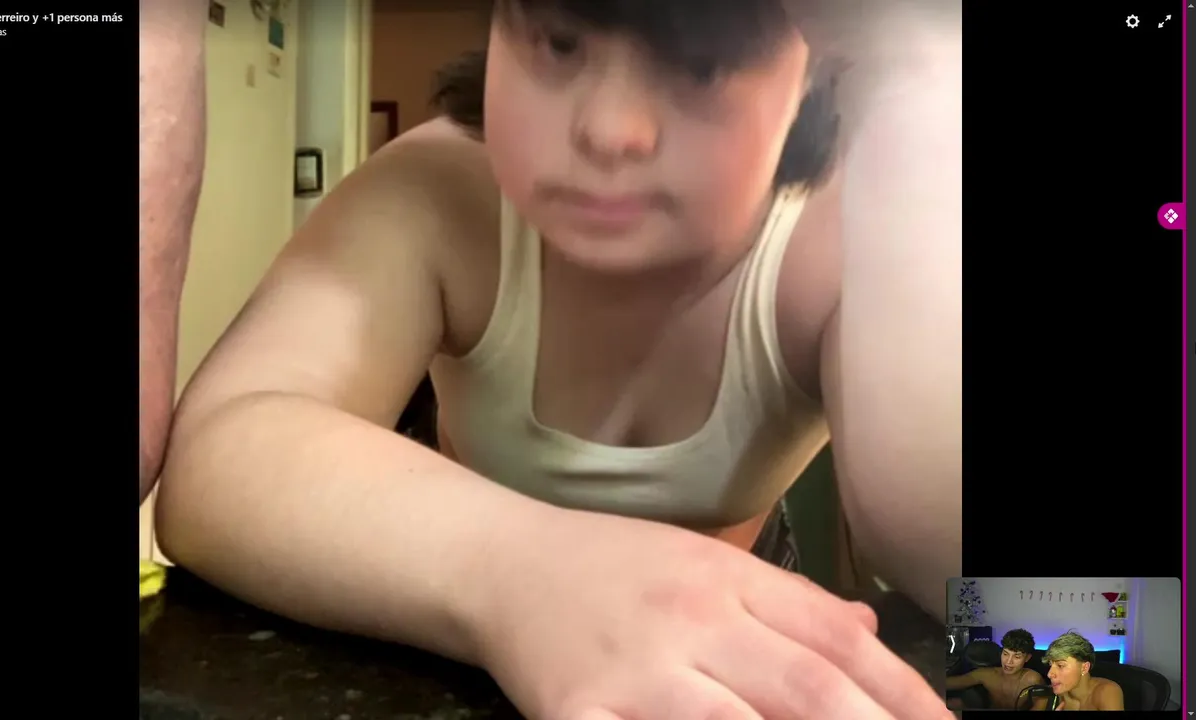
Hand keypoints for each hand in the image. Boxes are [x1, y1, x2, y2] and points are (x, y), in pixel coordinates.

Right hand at [475, 509, 952, 718]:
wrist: (502, 565)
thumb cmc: (610, 565)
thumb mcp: (700, 558)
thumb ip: (784, 598)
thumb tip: (868, 628)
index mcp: (725, 579)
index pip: (834, 638)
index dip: (901, 693)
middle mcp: (689, 621)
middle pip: (804, 688)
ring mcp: (634, 674)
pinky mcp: (579, 716)